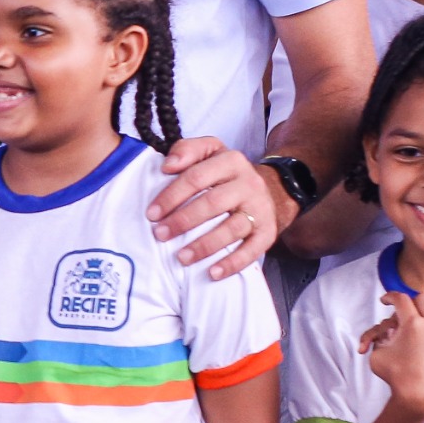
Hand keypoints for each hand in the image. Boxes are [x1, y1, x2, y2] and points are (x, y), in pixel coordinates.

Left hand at [147, 136, 279, 278]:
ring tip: (181, 258)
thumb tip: (168, 165)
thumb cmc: (226, 174)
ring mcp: (260, 209)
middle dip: (183, 221)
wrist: (271, 189)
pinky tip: (213, 273)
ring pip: (232, 229)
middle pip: (213, 203)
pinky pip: (252, 250)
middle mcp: (248, 184)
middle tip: (160, 234)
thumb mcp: (210, 152)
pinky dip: (233, 263)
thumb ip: (186, 150)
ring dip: (204, 245)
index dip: (172, 195)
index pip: (197, 177)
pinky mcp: (268, 232)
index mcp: (231, 161)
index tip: (152, 213)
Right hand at [362, 290, 423, 415]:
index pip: (401, 299)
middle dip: (411, 303)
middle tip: (404, 313)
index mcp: (412, 324)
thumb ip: (381, 334)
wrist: (419, 396)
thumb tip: (390, 329)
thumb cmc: (396, 377)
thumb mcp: (378, 351)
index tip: (387, 300)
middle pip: (423, 299)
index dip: (390, 297)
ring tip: (418, 329)